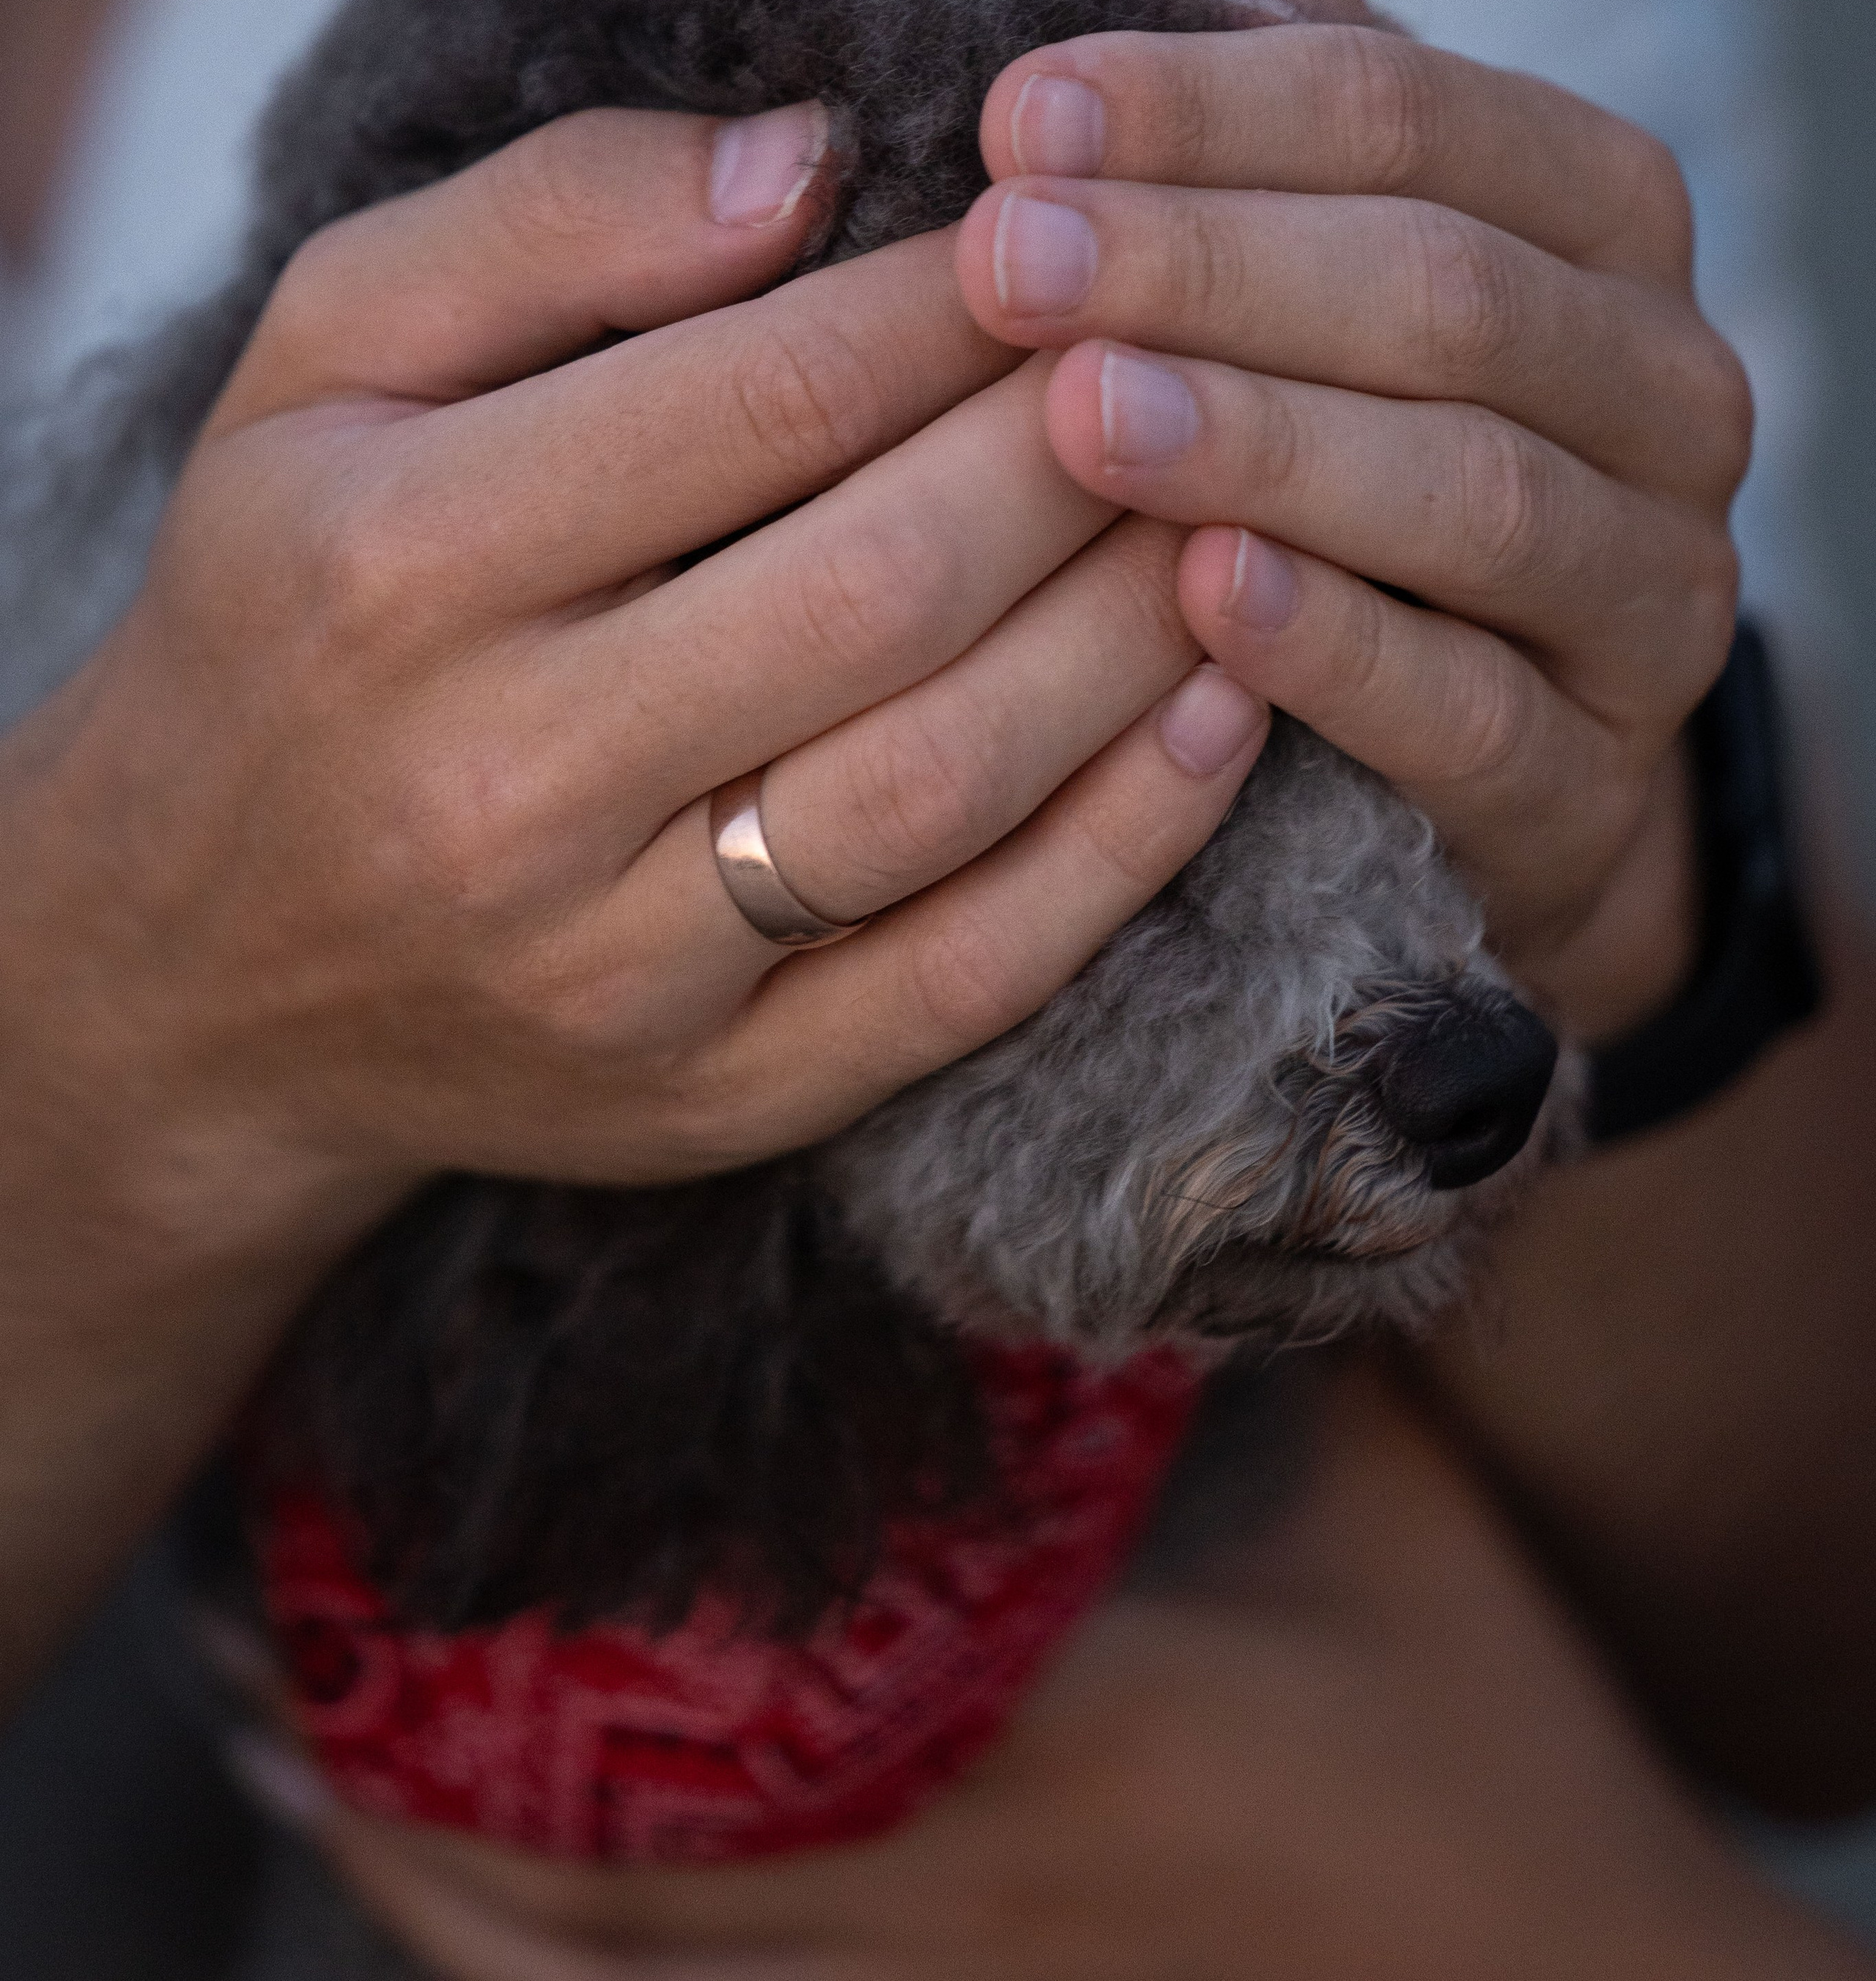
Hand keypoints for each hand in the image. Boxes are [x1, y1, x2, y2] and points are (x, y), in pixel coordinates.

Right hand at [0, 102, 1265, 1239]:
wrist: (196, 962)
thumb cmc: (290, 596)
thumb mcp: (326, 354)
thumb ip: (549, 217)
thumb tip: (809, 154)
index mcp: (401, 560)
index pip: (768, 394)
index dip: (968, 297)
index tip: (1078, 220)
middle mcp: (504, 779)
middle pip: (888, 582)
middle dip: (1081, 445)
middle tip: (1202, 342)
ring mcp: (619, 969)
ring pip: (954, 781)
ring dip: (1136, 624)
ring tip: (1241, 498)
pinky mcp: (717, 1099)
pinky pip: (973, 974)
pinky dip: (1128, 838)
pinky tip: (1219, 704)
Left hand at [312, 1365, 1865, 1980]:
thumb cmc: (1490, 1743)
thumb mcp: (1379, 1511)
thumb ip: (1242, 1363)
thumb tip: (1152, 1202)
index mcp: (1030, 1751)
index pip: (724, 1718)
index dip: (527, 1662)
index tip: (390, 1549)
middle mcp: (949, 1909)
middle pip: (604, 1885)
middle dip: (407, 1778)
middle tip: (259, 1657)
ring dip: (446, 1894)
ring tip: (308, 1782)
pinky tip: (495, 1941)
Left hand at [954, 0, 1750, 1035]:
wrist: (1505, 731)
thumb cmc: (1371, 440)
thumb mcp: (1343, 260)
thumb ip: (1295, 120)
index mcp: (1602, 217)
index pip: (1412, 113)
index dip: (1206, 107)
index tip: (1016, 115)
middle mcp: (1664, 387)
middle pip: (1444, 290)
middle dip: (1209, 266)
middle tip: (1009, 260)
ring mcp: (1652, 588)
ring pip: (1474, 492)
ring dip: (1264, 442)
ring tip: (1081, 414)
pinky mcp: (1598, 776)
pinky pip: (1476, 709)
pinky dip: (1338, 647)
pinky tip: (1202, 596)